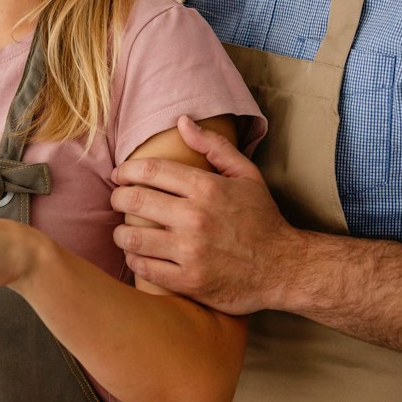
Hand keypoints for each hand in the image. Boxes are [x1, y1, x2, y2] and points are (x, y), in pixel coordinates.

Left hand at [110, 116, 298, 315]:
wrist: (283, 269)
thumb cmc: (262, 219)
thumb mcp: (247, 175)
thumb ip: (214, 146)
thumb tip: (182, 121)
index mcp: (207, 188)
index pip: (150, 171)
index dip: (126, 171)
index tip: (120, 176)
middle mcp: (195, 218)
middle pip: (133, 201)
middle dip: (118, 198)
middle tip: (119, 201)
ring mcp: (190, 251)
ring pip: (132, 237)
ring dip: (121, 233)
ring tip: (125, 231)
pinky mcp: (188, 280)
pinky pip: (143, 268)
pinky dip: (134, 260)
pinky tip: (139, 254)